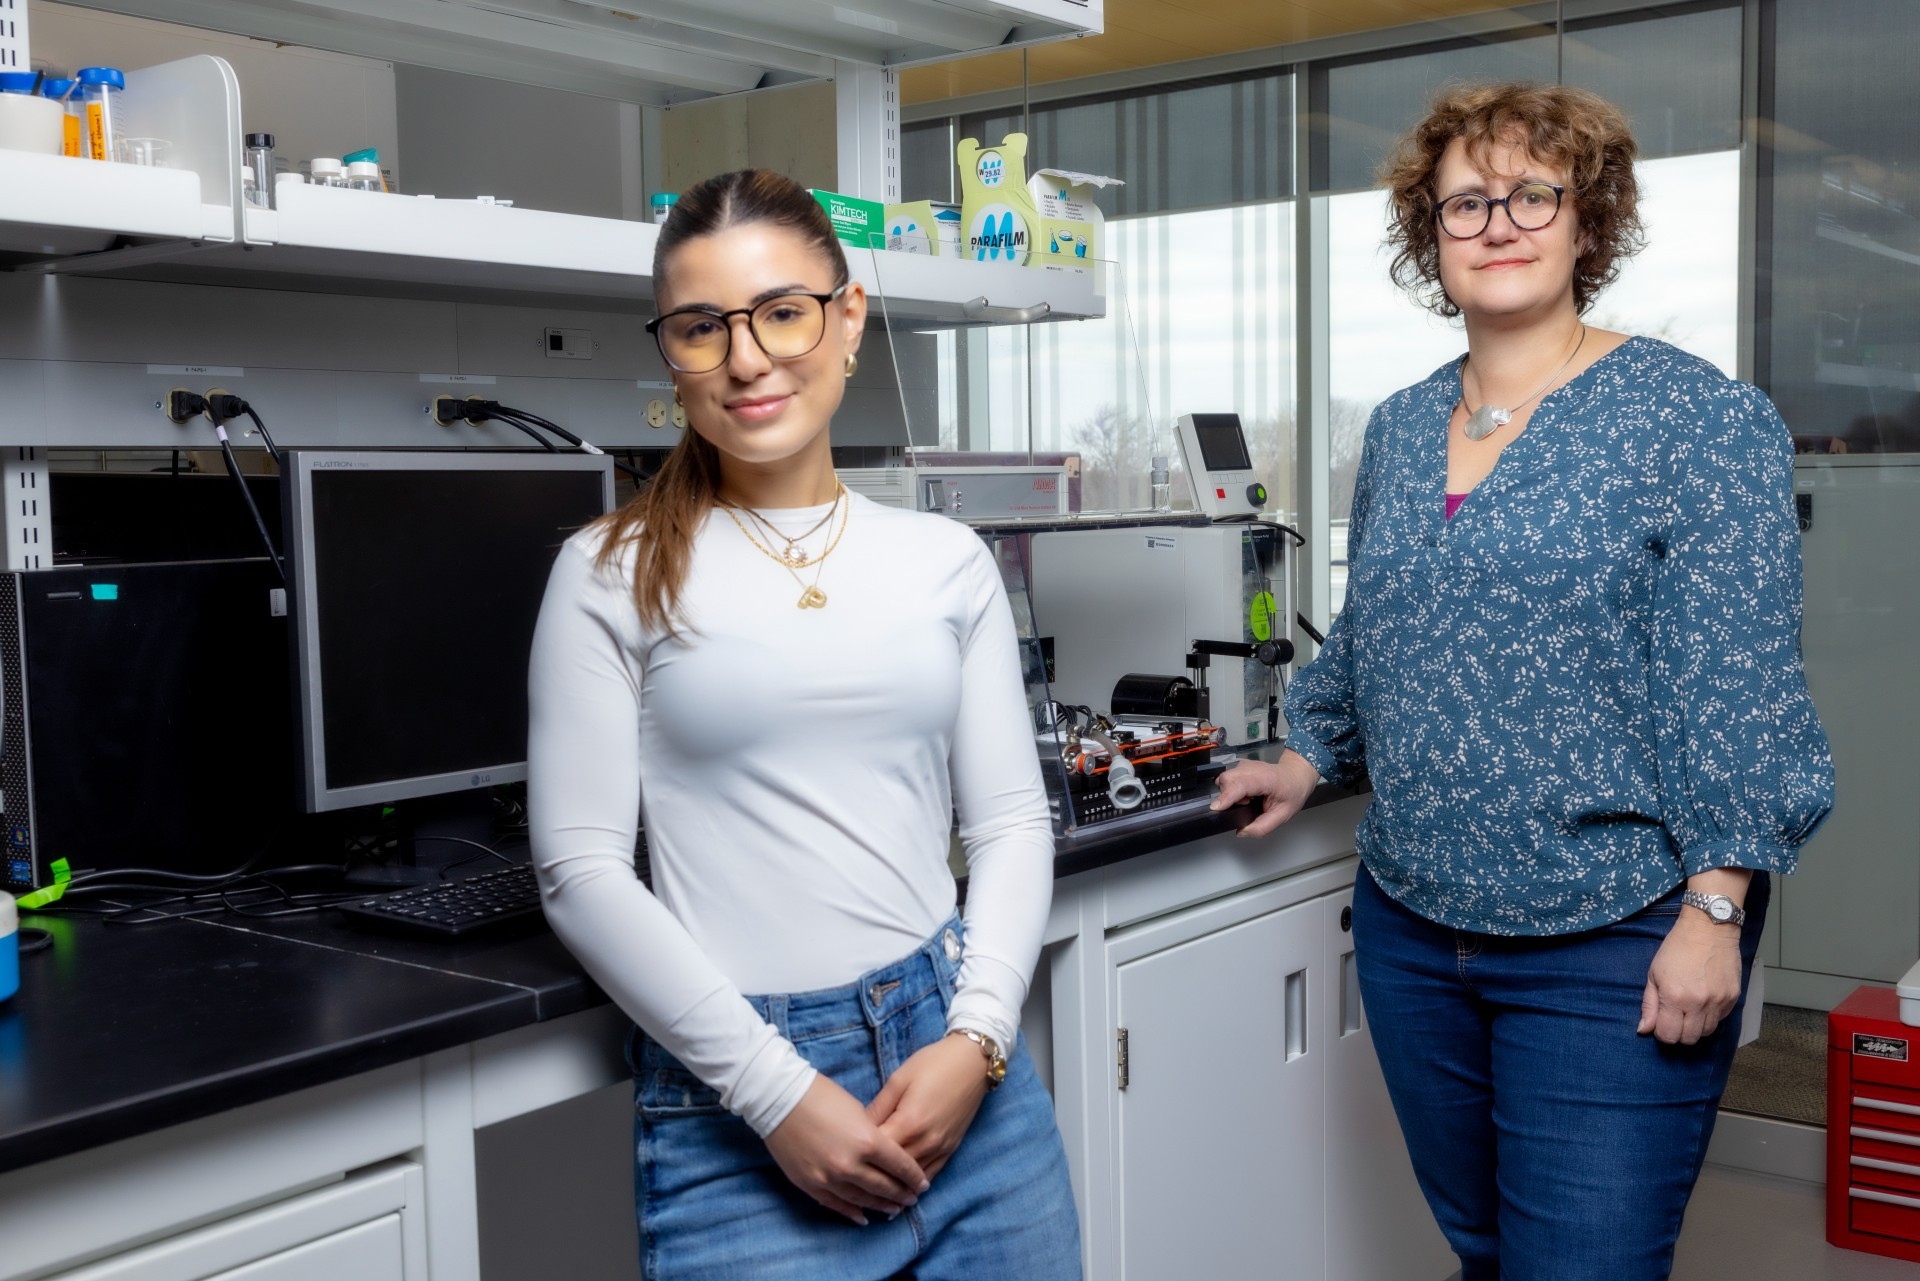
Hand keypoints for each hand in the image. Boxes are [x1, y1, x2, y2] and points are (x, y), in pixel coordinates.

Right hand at [764, 1073, 929, 1224]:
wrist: (779, 1098)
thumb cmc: (821, 1095)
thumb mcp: (857, 1111)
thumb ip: (872, 1136)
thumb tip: (882, 1154)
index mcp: (867, 1142)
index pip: (900, 1166)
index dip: (913, 1177)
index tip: (922, 1184)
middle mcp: (850, 1165)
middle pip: (884, 1187)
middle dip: (901, 1194)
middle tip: (912, 1199)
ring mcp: (829, 1178)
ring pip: (862, 1200)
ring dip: (880, 1206)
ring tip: (893, 1210)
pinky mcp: (810, 1184)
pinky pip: (836, 1204)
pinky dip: (852, 1212)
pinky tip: (863, 1217)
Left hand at [866, 1034, 990, 1184]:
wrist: (972, 1061)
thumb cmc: (932, 1064)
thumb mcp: (898, 1080)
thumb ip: (878, 1108)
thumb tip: (858, 1129)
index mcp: (909, 1124)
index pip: (877, 1152)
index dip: (859, 1156)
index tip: (845, 1156)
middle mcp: (926, 1142)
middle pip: (894, 1170)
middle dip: (874, 1175)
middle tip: (853, 1179)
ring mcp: (941, 1148)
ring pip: (912, 1178)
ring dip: (894, 1185)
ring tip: (874, 1193)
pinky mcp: (951, 1149)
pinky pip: (931, 1174)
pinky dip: (915, 1183)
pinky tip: (902, 1189)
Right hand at [1211, 749, 1319, 837]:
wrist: (1296, 775)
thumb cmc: (1292, 792)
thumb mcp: (1283, 815)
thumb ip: (1262, 827)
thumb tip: (1242, 831)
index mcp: (1266, 778)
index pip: (1241, 784)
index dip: (1227, 796)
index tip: (1217, 808)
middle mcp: (1252, 768)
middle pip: (1227, 779)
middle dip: (1228, 796)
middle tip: (1247, 804)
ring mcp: (1245, 765)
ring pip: (1224, 778)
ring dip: (1230, 793)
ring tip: (1248, 799)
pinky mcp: (1240, 767)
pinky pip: (1228, 778)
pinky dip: (1232, 788)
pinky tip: (1246, 793)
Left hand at [1638, 912, 1744, 1044]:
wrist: (1708, 929)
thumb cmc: (1676, 949)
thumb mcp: (1654, 974)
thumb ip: (1649, 1005)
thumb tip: (1644, 1030)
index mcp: (1674, 997)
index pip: (1668, 1035)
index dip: (1662, 1032)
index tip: (1662, 1022)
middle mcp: (1698, 1004)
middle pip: (1689, 1039)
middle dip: (1679, 1033)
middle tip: (1675, 1017)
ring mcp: (1718, 1002)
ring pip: (1706, 1033)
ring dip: (1695, 1026)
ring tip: (1689, 1010)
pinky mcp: (1733, 999)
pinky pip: (1720, 1020)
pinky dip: (1710, 1017)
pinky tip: (1704, 1002)